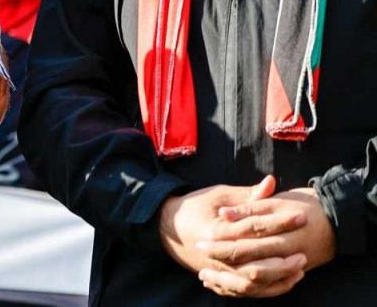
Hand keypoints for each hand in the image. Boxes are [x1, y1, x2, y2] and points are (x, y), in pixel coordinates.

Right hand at [159, 177, 308, 297]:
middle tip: (305, 249)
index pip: (254, 227)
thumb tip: (271, 182)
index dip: (279, 221)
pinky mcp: (220, 279)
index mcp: (216, 229)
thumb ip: (247, 194)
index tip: (301, 216)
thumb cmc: (194, 207)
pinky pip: (249, 291)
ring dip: (279, 276)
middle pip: (256, 259)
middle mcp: (217, 253)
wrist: (167, 228)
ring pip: (254, 281)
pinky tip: (287, 280)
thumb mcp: (218, 196)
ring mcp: (218, 269)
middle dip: (284, 255)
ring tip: (300, 267)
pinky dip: (270, 288)